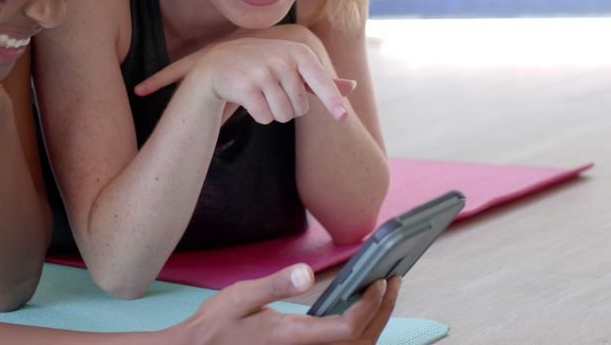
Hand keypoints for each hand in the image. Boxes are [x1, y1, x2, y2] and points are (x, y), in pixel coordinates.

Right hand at [134, 39, 355, 124]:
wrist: (219, 63)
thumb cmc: (263, 66)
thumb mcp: (293, 67)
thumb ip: (321, 80)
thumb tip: (353, 87)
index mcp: (299, 52)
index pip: (321, 81)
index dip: (333, 101)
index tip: (342, 118)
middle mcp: (282, 59)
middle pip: (300, 107)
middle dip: (289, 108)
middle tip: (273, 93)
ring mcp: (263, 72)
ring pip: (283, 115)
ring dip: (274, 114)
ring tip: (262, 96)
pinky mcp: (245, 87)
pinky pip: (265, 117)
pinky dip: (260, 115)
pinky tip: (249, 100)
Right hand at [176, 265, 399, 343]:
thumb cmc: (217, 326)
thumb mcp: (241, 296)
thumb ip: (275, 284)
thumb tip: (306, 272)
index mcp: (294, 337)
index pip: (348, 327)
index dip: (371, 306)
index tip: (380, 281)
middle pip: (361, 341)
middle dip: (383, 312)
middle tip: (393, 281)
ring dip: (374, 323)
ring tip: (382, 292)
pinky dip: (358, 331)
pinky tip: (357, 309)